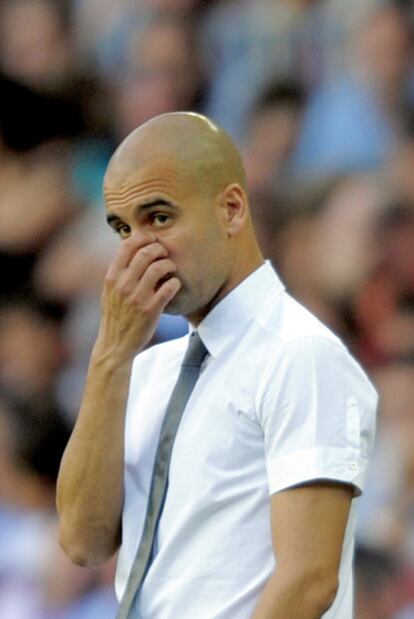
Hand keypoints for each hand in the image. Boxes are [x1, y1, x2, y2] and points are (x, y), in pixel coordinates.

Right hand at [94, 240, 180, 362]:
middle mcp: (123, 284)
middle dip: (160, 249)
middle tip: (165, 254)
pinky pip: (169, 287)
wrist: (115, 344)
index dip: (144, 238)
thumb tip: (133, 250)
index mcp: (112, 277)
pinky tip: (173, 286)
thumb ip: (120, 272)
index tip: (152, 241)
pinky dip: (175, 283)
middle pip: (146, 253)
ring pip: (159, 267)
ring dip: (169, 265)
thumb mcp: (109, 291)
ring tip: (171, 269)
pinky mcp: (151, 310)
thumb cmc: (115, 315)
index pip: (128, 245)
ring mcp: (137, 297)